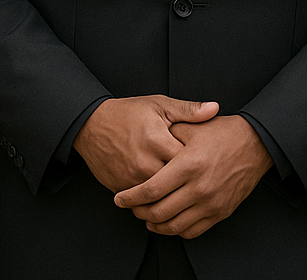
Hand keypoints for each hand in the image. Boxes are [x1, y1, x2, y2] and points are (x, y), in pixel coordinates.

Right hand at [74, 95, 218, 192]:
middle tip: (199, 181)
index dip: (200, 162)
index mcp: (157, 140)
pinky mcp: (121, 188)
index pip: (188, 160)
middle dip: (188, 183)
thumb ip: (188, 110)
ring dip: (172, 196)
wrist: (92, 124)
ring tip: (184, 192)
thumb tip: (214, 109)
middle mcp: (145, 162)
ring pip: (160, 197)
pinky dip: (154, 201)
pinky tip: (165, 197)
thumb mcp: (159, 105)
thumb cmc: (128, 113)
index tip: (207, 162)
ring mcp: (132, 178)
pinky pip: (143, 202)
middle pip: (176, 183)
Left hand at [114, 114, 272, 238]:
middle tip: (131, 207)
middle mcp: (199, 187)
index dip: (131, 197)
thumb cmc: (222, 132)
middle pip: (159, 212)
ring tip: (146, 217)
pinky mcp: (220, 212)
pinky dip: (176, 231)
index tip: (119, 199)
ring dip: (155, 225)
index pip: (152, 189)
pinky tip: (168, 222)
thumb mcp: (193, 126)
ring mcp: (211, 203)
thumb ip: (168, 135)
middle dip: (139, 212)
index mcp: (189, 164)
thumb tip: (146, 144)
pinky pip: (193, 231)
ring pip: (174, 226)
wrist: (255, 144)